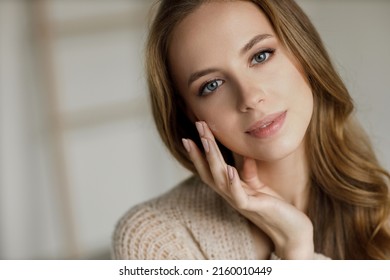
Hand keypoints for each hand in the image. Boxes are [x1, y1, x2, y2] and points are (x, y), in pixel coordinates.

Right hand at [182, 121, 313, 258]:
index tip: (189, 135)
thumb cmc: (273, 207)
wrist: (290, 230)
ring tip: (206, 139)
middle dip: (203, 147)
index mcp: (230, 188)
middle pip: (210, 169)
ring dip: (212, 158)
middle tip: (198, 125)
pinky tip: (229, 168)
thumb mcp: (258, 186)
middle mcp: (229, 194)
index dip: (199, 153)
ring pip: (219, 178)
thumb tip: (244, 156)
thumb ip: (248, 172)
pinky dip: (232, 182)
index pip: (209, 168)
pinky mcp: (252, 208)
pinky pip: (239, 195)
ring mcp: (239, 201)